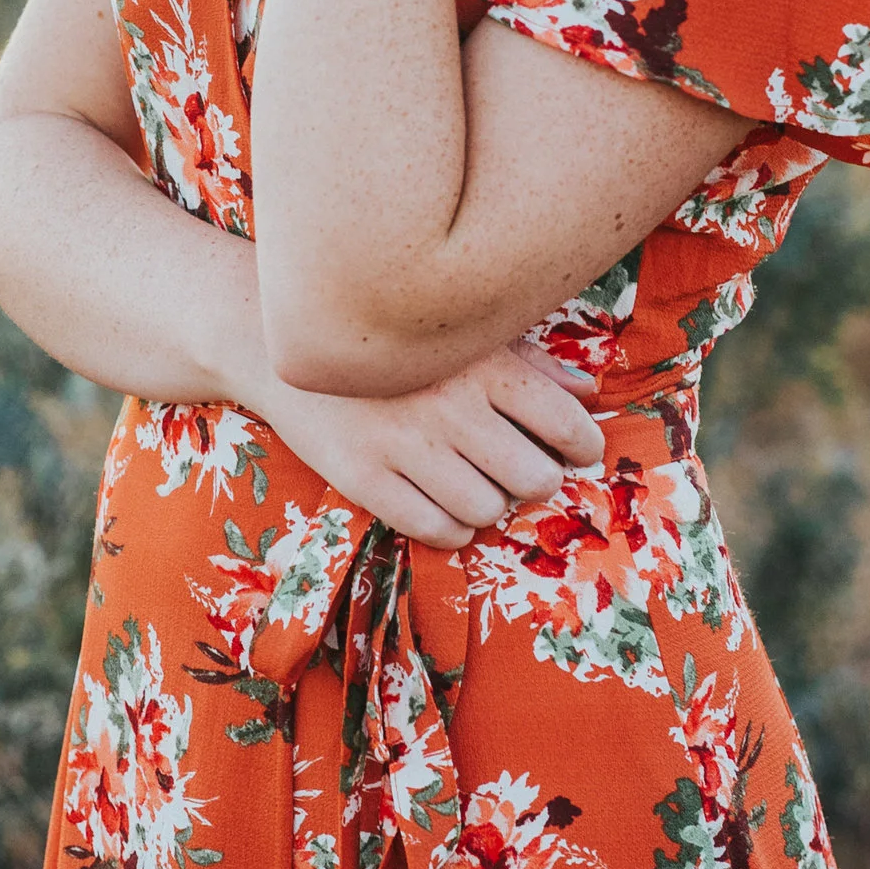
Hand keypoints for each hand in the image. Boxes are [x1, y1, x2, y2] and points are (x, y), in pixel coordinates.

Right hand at [255, 336, 605, 549]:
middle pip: (535, 479)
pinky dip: (453, 529)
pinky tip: (445, 505)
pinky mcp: (364, 478)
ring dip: (491, 505)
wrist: (280, 344)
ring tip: (476, 484)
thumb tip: (588, 396)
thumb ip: (529, 365)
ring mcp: (404, 445)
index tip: (576, 452)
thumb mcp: (461, 338)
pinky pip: (437, 530)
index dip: (583, 447)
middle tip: (521, 471)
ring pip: (488, 510)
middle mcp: (449, 405)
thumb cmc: (390, 344)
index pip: (566, 424)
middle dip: (538, 482)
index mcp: (482, 364)